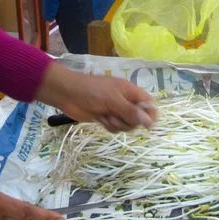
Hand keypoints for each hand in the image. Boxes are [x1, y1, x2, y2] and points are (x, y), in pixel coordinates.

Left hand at [36, 63, 156, 131]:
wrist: (68, 94)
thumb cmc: (92, 91)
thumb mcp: (113, 100)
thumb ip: (131, 111)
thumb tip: (150, 122)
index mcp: (130, 91)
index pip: (149, 104)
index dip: (150, 114)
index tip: (147, 125)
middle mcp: (126, 101)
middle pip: (138, 118)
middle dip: (129, 121)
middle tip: (116, 116)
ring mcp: (116, 110)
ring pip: (127, 125)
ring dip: (117, 124)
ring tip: (105, 116)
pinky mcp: (106, 118)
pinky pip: (116, 128)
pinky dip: (109, 126)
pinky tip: (100, 119)